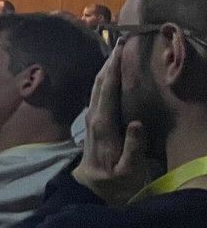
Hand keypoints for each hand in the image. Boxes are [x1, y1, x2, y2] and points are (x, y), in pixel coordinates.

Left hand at [74, 49, 151, 205]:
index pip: (108, 90)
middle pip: (100, 81)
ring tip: (119, 49)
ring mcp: (93, 117)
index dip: (114, 69)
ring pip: (98, 85)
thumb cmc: (113, 181)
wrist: (91, 188)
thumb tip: (136, 123)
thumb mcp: (127, 170)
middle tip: (122, 39)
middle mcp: (95, 116)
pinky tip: (112, 71)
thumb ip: (132, 147)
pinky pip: (99, 92)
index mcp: (103, 124)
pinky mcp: (95, 120)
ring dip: (107, 66)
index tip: (121, 48)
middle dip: (111, 60)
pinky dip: (105, 77)